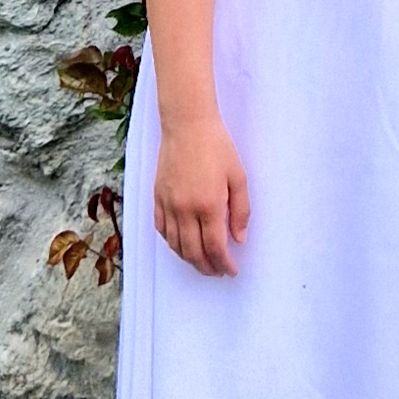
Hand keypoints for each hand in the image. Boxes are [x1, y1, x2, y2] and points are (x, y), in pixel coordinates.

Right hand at [153, 116, 250, 275]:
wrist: (187, 126)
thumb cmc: (217, 147)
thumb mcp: (238, 177)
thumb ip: (240, 211)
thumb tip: (239, 238)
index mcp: (208, 205)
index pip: (215, 247)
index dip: (224, 263)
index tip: (231, 270)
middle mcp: (185, 209)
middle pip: (193, 252)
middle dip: (207, 267)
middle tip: (217, 272)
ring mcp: (168, 204)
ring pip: (175, 245)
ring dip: (189, 259)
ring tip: (202, 263)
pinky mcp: (157, 197)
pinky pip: (161, 229)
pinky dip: (171, 243)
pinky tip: (181, 244)